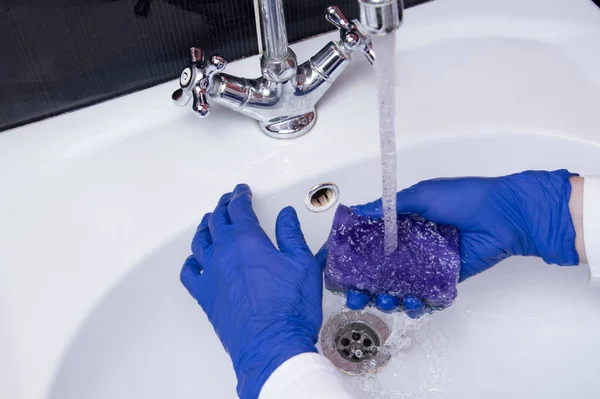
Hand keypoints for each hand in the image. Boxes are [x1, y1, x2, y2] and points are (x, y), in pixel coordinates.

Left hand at [180, 184, 322, 398]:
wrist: (272, 345)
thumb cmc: (290, 308)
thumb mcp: (302, 264)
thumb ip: (291, 236)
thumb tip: (286, 217)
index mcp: (247, 240)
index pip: (239, 209)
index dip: (240, 196)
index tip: (242, 191)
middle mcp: (224, 253)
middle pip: (217, 221)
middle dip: (223, 207)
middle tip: (228, 201)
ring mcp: (211, 274)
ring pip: (200, 242)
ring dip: (205, 228)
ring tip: (210, 222)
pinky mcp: (205, 296)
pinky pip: (189, 273)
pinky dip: (191, 262)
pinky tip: (195, 260)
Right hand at [318, 170, 578, 317]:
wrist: (504, 215)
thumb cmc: (463, 198)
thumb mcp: (421, 196)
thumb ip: (388, 208)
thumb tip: (357, 213)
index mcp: (401, 223)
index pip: (367, 241)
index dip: (348, 255)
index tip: (329, 267)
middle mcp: (410, 245)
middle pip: (377, 270)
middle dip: (363, 286)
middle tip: (355, 296)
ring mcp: (426, 264)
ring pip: (397, 287)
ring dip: (386, 297)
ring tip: (385, 300)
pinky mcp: (444, 279)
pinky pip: (424, 296)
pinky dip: (415, 304)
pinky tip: (412, 303)